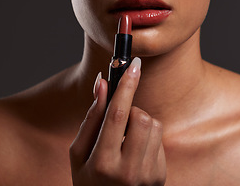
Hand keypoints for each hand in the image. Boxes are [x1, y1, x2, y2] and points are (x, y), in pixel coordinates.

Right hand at [70, 57, 165, 185]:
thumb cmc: (88, 179)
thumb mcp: (79, 152)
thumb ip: (92, 117)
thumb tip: (102, 83)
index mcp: (102, 163)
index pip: (117, 115)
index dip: (125, 86)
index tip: (133, 64)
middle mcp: (128, 171)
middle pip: (141, 118)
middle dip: (131, 110)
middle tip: (119, 120)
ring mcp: (147, 175)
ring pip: (153, 125)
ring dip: (139, 123)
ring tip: (125, 140)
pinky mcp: (160, 176)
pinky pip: (159, 139)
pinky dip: (146, 137)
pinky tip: (134, 152)